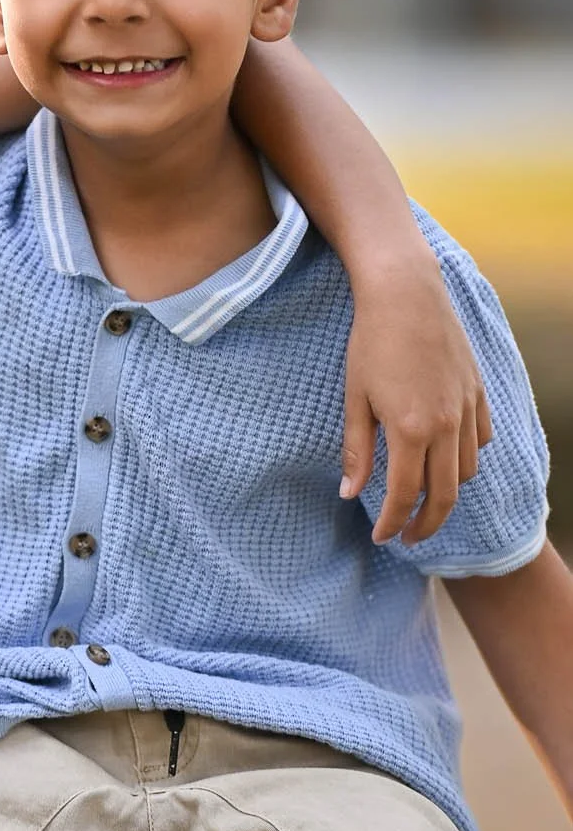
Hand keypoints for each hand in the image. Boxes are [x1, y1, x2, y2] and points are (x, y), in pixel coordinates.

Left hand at [342, 262, 492, 544]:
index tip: (383, 538)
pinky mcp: (477, 391)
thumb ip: (357, 450)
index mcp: (411, 431)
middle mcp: (446, 425)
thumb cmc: (371, 343)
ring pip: (467, 470)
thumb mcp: (355, 398)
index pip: (405, 496)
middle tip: (409, 538)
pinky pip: (481, 439)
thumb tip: (351, 494)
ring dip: (447, 492)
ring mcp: (467, 408)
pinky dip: (466, 458)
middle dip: (427, 524)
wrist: (406, 293)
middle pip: (445, 495)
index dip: (394, 524)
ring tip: (426, 499)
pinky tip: (447, 460)